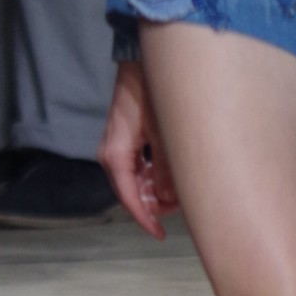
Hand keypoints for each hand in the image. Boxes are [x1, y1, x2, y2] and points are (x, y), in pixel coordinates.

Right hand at [98, 58, 180, 239]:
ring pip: (137, 180)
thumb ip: (166, 168)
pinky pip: (140, 166)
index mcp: (115, 155)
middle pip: (132, 192)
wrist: (143, 62)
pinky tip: (172, 174)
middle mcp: (113, 154)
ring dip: (157, 189)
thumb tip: (170, 197)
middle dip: (156, 204)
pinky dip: (155, 175)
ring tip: (182, 190)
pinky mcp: (129, 138)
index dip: (146, 219)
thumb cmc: (151, 93)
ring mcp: (120, 146)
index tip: (161, 233)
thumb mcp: (162, 133)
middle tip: (182, 206)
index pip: (128, 197)